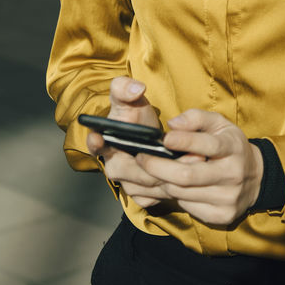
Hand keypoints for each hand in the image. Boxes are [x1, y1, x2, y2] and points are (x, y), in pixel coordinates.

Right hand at [85, 76, 190, 208]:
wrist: (151, 136)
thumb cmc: (135, 116)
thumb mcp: (130, 98)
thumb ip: (124, 88)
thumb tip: (135, 88)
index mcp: (104, 141)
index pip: (94, 144)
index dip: (95, 142)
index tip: (100, 138)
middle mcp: (112, 164)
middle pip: (127, 170)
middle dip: (151, 164)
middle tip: (175, 155)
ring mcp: (125, 182)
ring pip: (144, 185)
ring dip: (166, 176)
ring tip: (190, 161)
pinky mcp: (140, 194)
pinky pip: (153, 196)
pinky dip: (168, 189)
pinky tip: (184, 177)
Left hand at [132, 109, 263, 227]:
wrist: (255, 178)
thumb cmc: (230, 146)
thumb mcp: (219, 124)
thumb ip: (196, 118)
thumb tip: (173, 125)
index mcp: (233, 148)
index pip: (207, 145)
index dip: (183, 141)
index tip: (163, 138)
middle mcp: (232, 174)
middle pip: (187, 176)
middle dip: (158, 168)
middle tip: (142, 158)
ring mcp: (227, 198)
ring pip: (182, 193)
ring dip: (163, 182)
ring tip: (151, 172)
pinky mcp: (221, 216)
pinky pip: (187, 207)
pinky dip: (175, 196)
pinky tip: (171, 186)